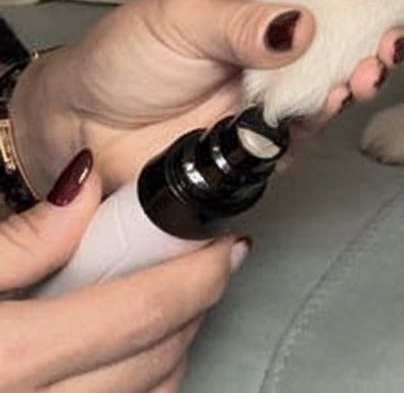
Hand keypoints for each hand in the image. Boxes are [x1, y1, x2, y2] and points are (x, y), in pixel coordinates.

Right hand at [0, 150, 246, 392]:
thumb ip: (17, 240)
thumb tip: (86, 187)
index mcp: (3, 362)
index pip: (139, 316)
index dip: (199, 276)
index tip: (225, 247)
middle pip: (152, 365)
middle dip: (192, 311)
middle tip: (199, 269)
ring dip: (167, 357)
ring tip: (164, 310)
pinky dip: (132, 392)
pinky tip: (120, 362)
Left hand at [10, 0, 403, 193]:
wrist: (87, 128)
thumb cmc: (131, 52)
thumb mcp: (181, 18)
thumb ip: (240, 25)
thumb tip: (302, 29)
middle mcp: (281, 36)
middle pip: (344, 25)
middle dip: (377, 32)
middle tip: (389, 44)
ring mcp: (281, 85)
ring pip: (338, 77)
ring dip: (360, 76)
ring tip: (363, 79)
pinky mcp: (272, 134)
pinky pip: (310, 126)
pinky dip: (326, 118)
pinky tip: (329, 107)